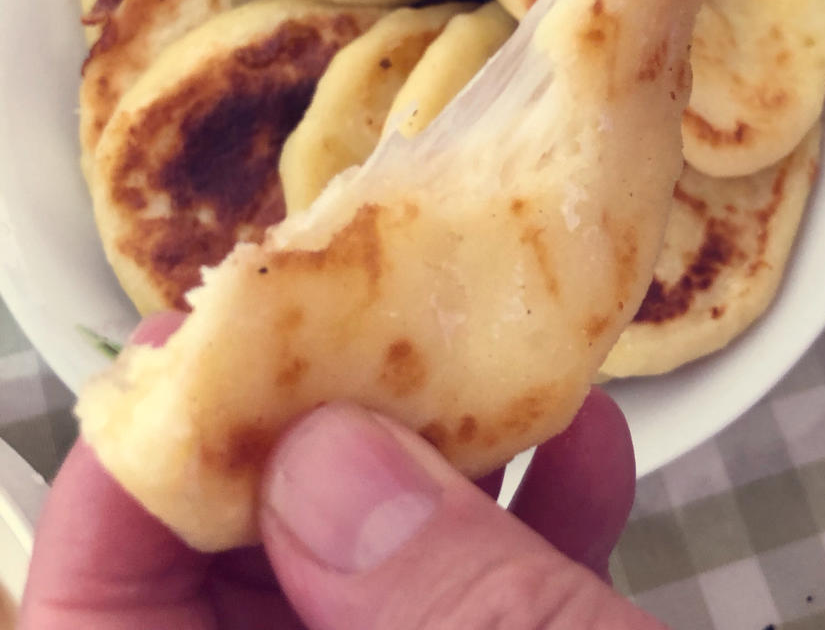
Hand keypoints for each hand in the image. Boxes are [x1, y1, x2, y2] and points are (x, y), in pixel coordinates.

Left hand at [22, 384, 663, 628]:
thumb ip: (450, 619)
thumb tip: (326, 461)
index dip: (127, 499)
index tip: (197, 349)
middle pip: (242, 598)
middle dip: (303, 452)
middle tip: (366, 330)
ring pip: (374, 591)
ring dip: (434, 467)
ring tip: (492, 368)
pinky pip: (486, 613)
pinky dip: (533, 526)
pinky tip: (591, 449)